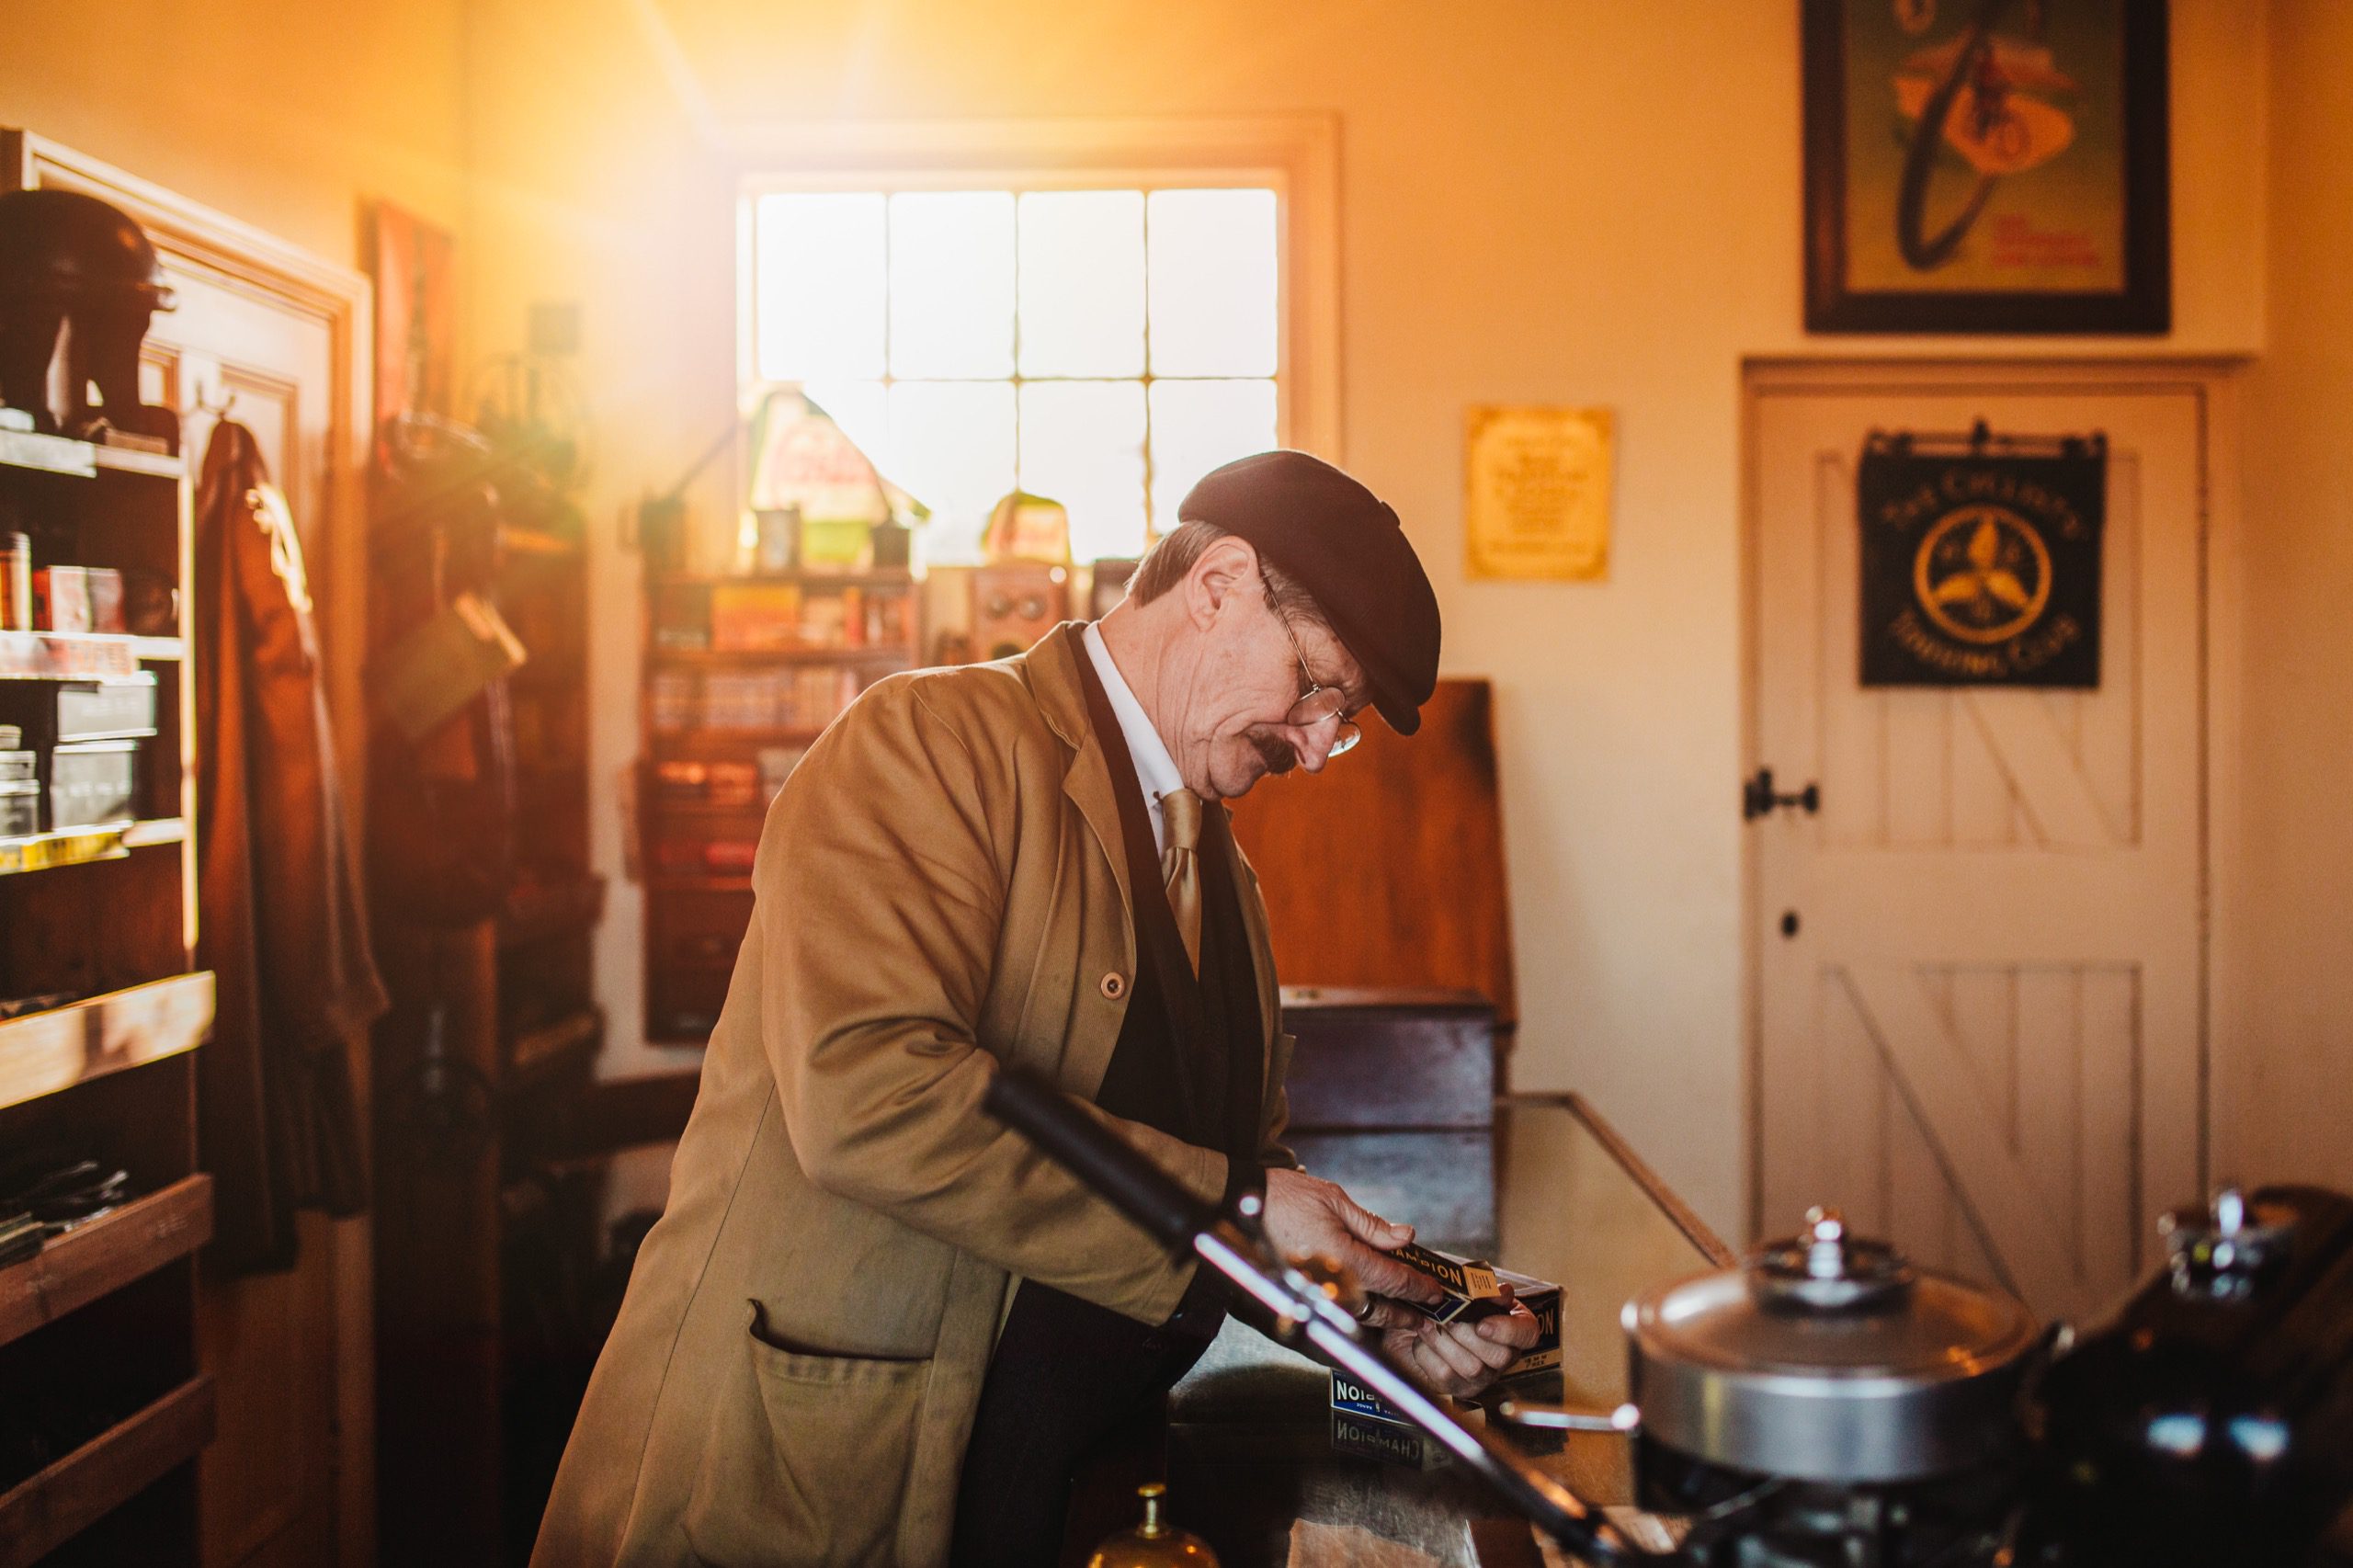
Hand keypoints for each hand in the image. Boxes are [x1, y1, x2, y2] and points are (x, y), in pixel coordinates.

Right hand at [1259, 1168, 1443, 1309]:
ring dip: (1384, 1316)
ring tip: (1403, 1315)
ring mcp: (1316, 1293)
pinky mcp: (1303, 1295)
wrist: (1243, 1206)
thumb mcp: (1335, 1200)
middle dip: (1407, 1312)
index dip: (1419, 1287)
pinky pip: (1338, 1310)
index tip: (1435, 1291)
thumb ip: (1372, 1225)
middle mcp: (1332, 1284)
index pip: (1393, 1279)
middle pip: (1380, 1308)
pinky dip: (1359, 1313)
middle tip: (1427, 1314)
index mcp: (1345, 1258)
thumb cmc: (1286, 1198)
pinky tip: (1369, 1308)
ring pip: (1359, 1314)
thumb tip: (1405, 1236)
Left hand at [1360, 1294, 1542, 1398]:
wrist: (1420, 1318)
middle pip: (1500, 1356)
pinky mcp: (1457, 1387)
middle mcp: (1504, 1356)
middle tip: (1447, 1317)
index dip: (1508, 1330)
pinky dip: (1428, 1353)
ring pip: (1471, 1368)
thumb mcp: (1471, 1287)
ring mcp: (1482, 1376)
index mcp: (1514, 1326)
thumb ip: (1486, 1287)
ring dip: (1445, 1342)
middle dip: (1468, 1335)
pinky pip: (1444, 1375)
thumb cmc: (1453, 1302)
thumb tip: (1501, 1291)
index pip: (1527, 1334)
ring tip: (1428, 1322)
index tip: (1482, 1323)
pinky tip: (1422, 1336)